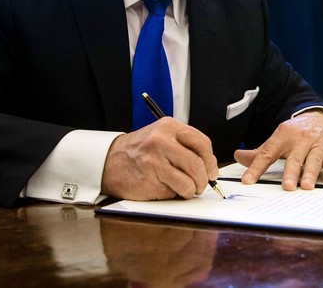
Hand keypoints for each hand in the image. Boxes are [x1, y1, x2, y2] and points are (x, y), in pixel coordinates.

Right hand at [100, 117, 218, 200]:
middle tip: (202, 184)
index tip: (212, 171)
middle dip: (204, 180)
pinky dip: (175, 194)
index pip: (202, 143)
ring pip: (188, 183)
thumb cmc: (141, 150)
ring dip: (192, 190)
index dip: (211, 161)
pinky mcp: (148, 182)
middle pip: (197, 164)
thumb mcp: (163, 135)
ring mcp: (153, 162)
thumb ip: (186, 145)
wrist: (110, 161)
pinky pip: (173, 193)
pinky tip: (166, 187)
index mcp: (169, 127)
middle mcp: (161, 142)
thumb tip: (211, 167)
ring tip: (186, 188)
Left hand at [234, 110, 322, 189]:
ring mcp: (317, 144)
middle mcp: (300, 139)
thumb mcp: (278, 139)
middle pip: (294, 158)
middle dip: (290, 172)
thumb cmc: (297, 133)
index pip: (267, 153)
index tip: (248, 181)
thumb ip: (260, 151)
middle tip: (287, 186)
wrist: (322, 116)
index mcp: (282, 136)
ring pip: (313, 160)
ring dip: (310, 173)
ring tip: (307, 186)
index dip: (256, 167)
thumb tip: (238, 156)